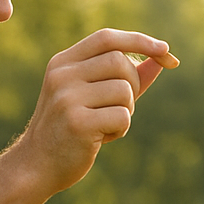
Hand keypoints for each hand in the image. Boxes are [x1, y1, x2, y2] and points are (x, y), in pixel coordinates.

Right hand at [12, 28, 178, 194]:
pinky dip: (121, 130)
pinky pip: (122, 117)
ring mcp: (67, 98)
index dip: (139, 41)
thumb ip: (126, 76)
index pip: (107, 38)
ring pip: (124, 90)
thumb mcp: (94, 96)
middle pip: (120, 62)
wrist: (37, 165)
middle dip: (133, 85)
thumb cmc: (71, 128)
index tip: (166, 51)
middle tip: (121, 107)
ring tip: (106, 124)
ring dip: (126, 110)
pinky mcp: (77, 123)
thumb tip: (162, 58)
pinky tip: (100, 139)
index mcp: (63, 62)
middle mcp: (62, 75)